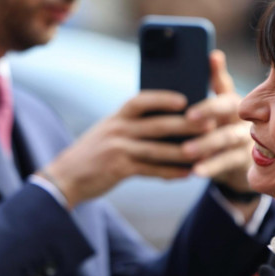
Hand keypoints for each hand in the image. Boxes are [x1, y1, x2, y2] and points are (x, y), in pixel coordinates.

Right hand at [42, 91, 214, 208]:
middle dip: (186, 124)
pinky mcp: (119, 169)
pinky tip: (187, 174)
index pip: (141, 100)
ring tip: (204, 151)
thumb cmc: (92, 153)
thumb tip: (166, 121)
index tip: (185, 99)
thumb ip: (131, 125)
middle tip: (209, 124)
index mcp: (116, 117)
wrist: (65, 177)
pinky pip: (150, 170)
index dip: (163, 98)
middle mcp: (117, 129)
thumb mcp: (107, 131)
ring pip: (157, 149)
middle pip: (157, 124)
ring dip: (183, 151)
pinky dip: (170, 172)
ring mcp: (117, 149)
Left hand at [180, 50, 253, 192]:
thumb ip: (199, 94)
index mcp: (230, 100)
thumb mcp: (211, 114)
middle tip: (189, 116)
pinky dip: (211, 166)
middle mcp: (241, 114)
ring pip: (228, 137)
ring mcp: (245, 137)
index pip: (225, 81)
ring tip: (186, 150)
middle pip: (229, 107)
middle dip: (210, 109)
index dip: (218, 70)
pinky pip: (227, 162)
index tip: (212, 56)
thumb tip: (192, 63)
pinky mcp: (244, 160)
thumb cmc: (217, 131)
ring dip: (207, 143)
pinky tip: (196, 171)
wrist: (236, 165)